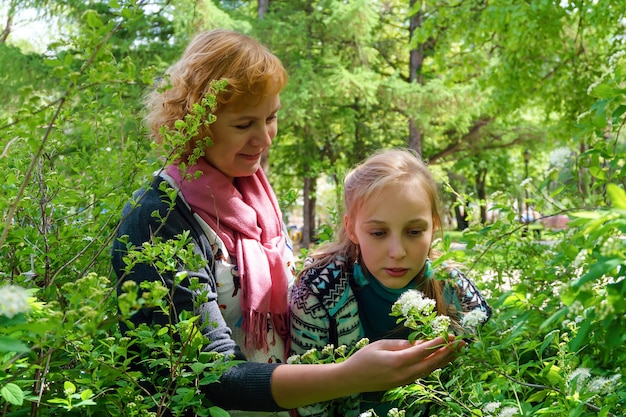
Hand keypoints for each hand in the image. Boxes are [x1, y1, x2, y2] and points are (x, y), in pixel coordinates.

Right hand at [340, 335, 464, 391]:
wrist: (351, 379)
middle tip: (462, 343)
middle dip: (448, 352)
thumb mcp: (380, 345)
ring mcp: (405, 380)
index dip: (438, 343)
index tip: (450, 335)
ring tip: (457, 351)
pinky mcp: (404, 383)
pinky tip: (441, 359)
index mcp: (397, 361)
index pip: (423, 351)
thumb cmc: (363, 358)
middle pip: (432, 363)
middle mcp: (404, 373)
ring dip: (444, 360)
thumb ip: (401, 344)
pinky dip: (434, 365)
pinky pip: (423, 373)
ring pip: (430, 370)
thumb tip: (419, 344)